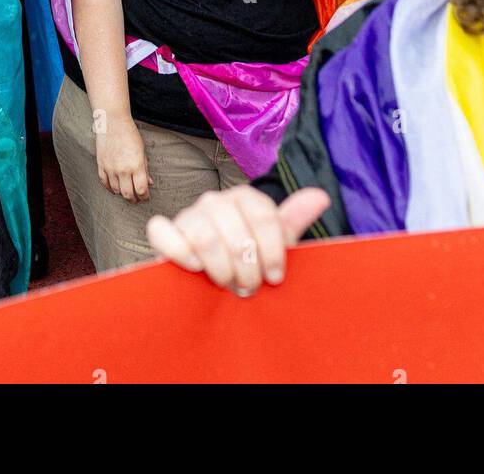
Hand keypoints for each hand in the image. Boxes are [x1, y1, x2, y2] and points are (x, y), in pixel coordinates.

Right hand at [95, 114, 149, 202]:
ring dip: (122, 193)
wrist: (113, 122)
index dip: (145, 196)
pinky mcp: (101, 166)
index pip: (141, 190)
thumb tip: (148, 183)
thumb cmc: (130, 134)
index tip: (146, 197)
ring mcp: (110, 169)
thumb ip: (145, 168)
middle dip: (134, 199)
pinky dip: (110, 188)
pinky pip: (105, 183)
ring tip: (127, 192)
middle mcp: (123, 170)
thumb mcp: (142, 151)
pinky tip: (115, 188)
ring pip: (116, 191)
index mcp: (136, 165)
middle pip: (128, 194)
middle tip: (137, 199)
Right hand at [146, 185, 329, 293]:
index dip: (273, 252)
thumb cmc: (249, 260)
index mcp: (245, 198)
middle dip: (246, 268)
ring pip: (204, 236)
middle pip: (235, 231)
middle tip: (249, 287)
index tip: (275, 277)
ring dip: (220, 269)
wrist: (216, 275)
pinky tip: (194, 267)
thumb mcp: (275, 244)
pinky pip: (162, 232)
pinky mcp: (165, 231)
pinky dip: (179, 251)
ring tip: (226, 283)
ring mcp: (189, 214)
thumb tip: (321, 196)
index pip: (265, 217)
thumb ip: (293, 221)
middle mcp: (216, 200)